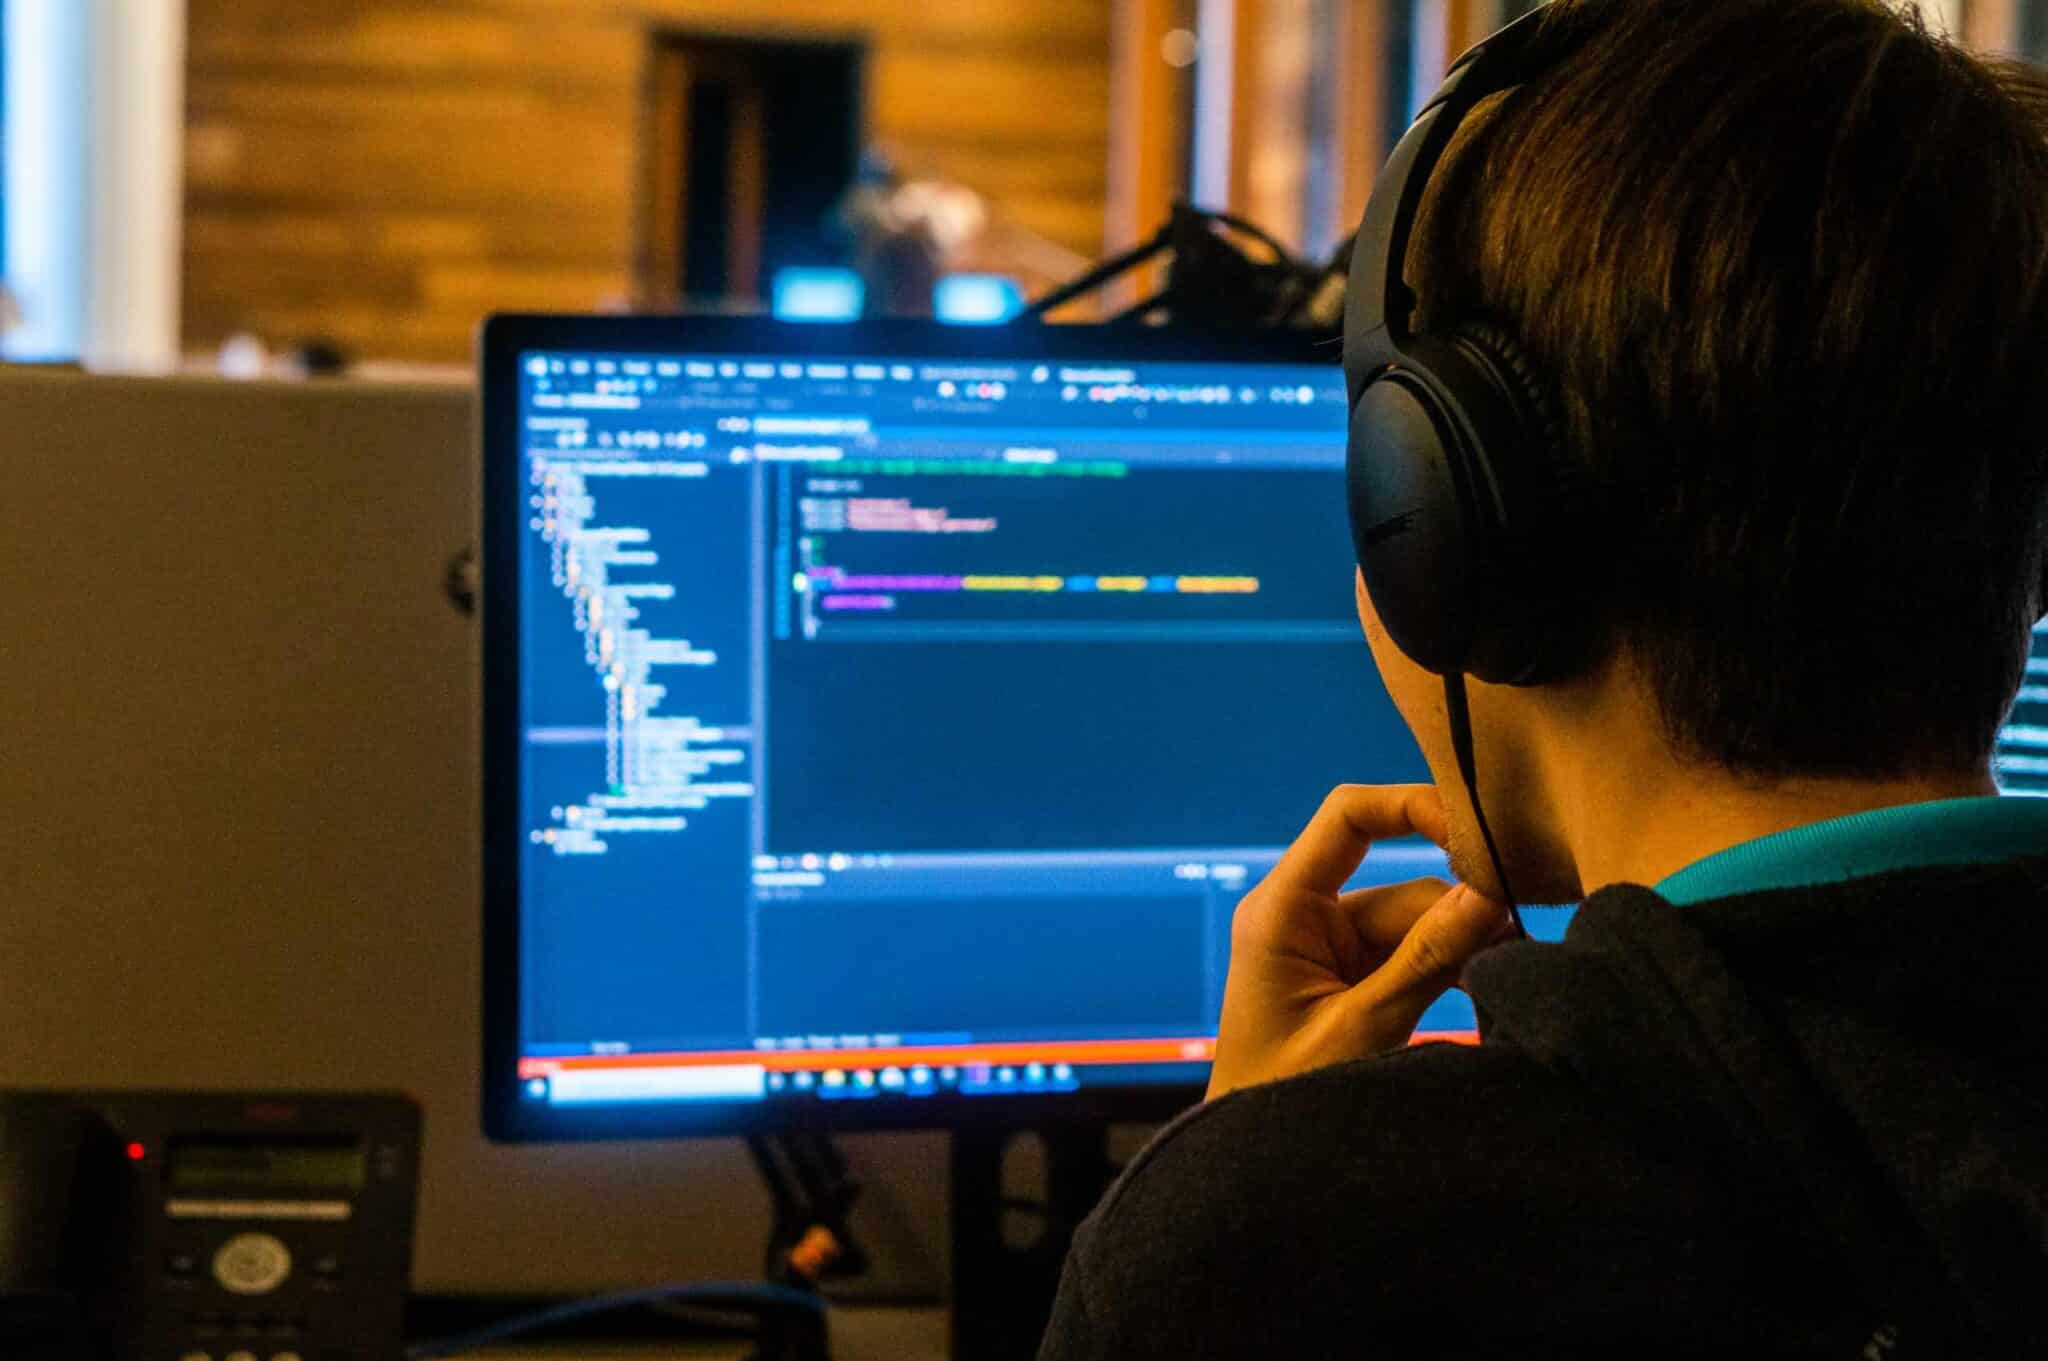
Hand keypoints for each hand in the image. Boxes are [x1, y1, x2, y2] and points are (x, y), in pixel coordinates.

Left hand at [1205, 784, 1513, 1100]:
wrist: (1251, 1174)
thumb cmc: (1281, 1102)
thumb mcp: (1362, 1029)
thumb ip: (1426, 960)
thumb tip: (1491, 893)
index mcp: (1282, 910)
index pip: (1349, 816)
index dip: (1414, 807)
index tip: (1479, 834)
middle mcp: (1304, 917)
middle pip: (1404, 884)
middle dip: (1464, 913)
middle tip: (1524, 947)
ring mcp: (1330, 949)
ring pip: (1422, 924)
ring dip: (1465, 949)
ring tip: (1511, 982)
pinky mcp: (1353, 981)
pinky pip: (1416, 956)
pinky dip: (1452, 971)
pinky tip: (1489, 998)